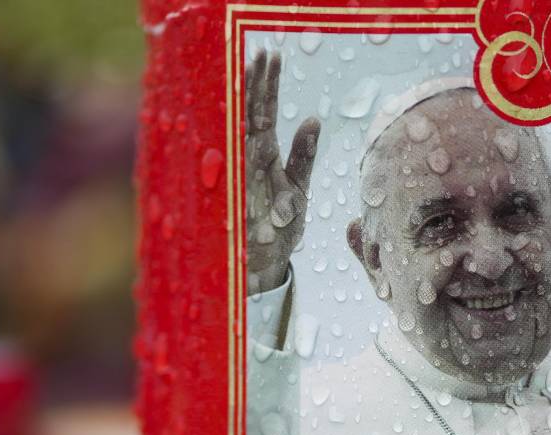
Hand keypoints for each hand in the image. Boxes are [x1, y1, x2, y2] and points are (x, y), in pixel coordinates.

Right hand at [244, 49, 320, 293]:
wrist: (264, 265)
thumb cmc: (280, 229)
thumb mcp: (298, 189)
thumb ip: (303, 155)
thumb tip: (313, 120)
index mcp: (264, 156)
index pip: (265, 112)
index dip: (268, 84)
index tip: (272, 55)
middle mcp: (249, 160)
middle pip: (251, 113)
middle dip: (257, 83)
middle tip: (263, 52)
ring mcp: (241, 175)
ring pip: (241, 129)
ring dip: (248, 101)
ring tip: (251, 69)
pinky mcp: (238, 194)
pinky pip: (236, 162)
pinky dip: (237, 137)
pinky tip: (243, 113)